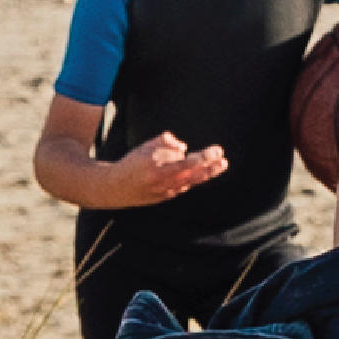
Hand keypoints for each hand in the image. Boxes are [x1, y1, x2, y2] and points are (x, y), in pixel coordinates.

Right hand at [101, 139, 230, 206]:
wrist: (116, 188)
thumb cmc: (132, 163)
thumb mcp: (144, 147)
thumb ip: (164, 142)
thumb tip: (183, 147)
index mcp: (154, 164)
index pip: (185, 161)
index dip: (203, 157)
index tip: (215, 150)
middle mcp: (160, 179)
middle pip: (191, 173)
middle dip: (209, 164)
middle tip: (223, 157)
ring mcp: (164, 190)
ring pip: (191, 181)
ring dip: (208, 173)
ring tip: (222, 165)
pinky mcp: (165, 197)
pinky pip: (184, 187)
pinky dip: (195, 179)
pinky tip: (207, 172)